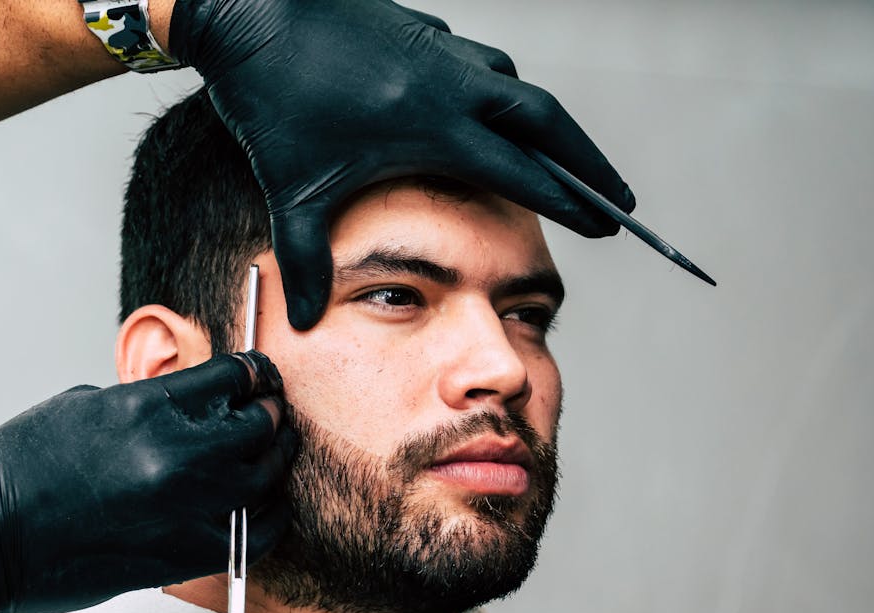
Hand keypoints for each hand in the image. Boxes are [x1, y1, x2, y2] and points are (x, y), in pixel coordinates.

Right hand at [0, 352, 293, 612]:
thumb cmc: (19, 471)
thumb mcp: (85, 407)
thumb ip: (145, 404)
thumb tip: (185, 408)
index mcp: (147, 406)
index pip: (232, 376)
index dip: (255, 373)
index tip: (261, 377)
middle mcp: (176, 454)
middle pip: (259, 424)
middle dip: (270, 413)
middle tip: (273, 413)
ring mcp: (186, 508)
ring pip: (266, 477)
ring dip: (275, 460)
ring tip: (276, 453)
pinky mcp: (187, 555)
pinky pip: (257, 534)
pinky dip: (270, 517)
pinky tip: (268, 507)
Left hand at [170, 0, 634, 329]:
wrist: (250, 6)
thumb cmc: (270, 101)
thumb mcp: (293, 189)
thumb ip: (305, 258)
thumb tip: (303, 321)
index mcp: (434, 126)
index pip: (524, 170)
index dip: (571, 200)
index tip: (609, 226)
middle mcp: (450, 83)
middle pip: (547, 121)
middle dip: (591, 163)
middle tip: (624, 200)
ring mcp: (438, 50)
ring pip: (513, 84)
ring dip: (544, 122)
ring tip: (561, 159)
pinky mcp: (419, 29)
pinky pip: (476, 61)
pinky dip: (497, 89)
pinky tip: (486, 108)